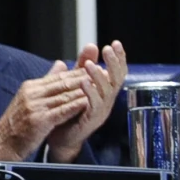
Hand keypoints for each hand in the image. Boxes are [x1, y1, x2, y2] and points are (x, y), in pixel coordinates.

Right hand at [0, 63, 94, 160]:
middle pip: (64, 83)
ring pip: (65, 96)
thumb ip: (47, 81)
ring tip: (101, 88)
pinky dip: (76, 106)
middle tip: (105, 74)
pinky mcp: (39, 119)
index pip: (59, 76)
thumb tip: (60, 64)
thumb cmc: (18, 123)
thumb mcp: (30, 98)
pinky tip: (88, 104)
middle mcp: (32, 93)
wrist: (2, 142)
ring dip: (85, 91)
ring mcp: (35, 106)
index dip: (80, 72)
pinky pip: (62, 110)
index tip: (97, 68)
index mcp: (30, 87)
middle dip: (86, 78)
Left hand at [47, 39, 126, 161]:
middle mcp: (107, 100)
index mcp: (105, 91)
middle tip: (108, 49)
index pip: (117, 71)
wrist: (61, 136)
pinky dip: (89, 92)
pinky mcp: (91, 119)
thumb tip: (90, 45)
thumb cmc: (70, 109)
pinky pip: (93, 105)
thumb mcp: (76, 84)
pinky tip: (83, 82)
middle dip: (113, 63)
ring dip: (98, 76)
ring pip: (105, 91)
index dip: (119, 58)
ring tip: (90, 64)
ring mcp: (101, 110)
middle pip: (116, 79)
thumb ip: (82, 66)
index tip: (115, 43)